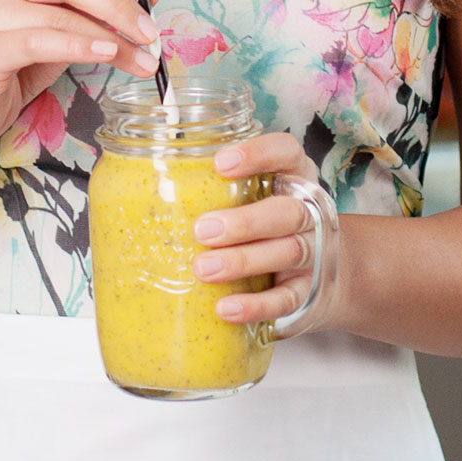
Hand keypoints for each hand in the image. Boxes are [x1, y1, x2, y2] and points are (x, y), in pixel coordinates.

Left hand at [189, 130, 337, 330]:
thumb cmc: (268, 226)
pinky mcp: (308, 292)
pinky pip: (286, 299)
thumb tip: (139, 190)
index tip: (220, 164)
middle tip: (202, 229)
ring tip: (204, 269)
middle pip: (287, 211)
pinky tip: (227, 307)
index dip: (258, 154)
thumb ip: (216, 190)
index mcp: (292, 178)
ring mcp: (312, 253)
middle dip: (245, 221)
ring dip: (243, 261)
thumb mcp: (254, 198)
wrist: (322, 273)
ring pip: (287, 252)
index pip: (286, 153)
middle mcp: (307, 212)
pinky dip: (256, 305)